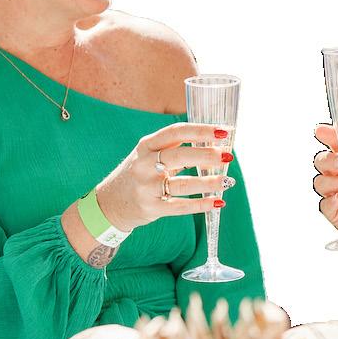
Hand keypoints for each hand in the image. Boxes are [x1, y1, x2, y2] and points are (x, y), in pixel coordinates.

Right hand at [95, 122, 234, 231]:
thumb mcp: (148, 154)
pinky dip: (201, 204)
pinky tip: (217, 202)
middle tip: (227, 155)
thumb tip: (214, 141)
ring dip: (209, 183)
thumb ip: (175, 146)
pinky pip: (180, 206)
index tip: (223, 131)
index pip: (176, 132)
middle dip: (207, 155)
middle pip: (180, 156)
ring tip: (228, 181)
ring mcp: (146, 187)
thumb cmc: (138, 174)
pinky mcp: (150, 208)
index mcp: (147, 145)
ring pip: (183, 183)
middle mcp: (144, 164)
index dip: (201, 130)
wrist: (109, 204)